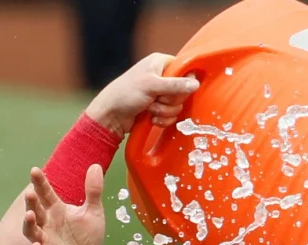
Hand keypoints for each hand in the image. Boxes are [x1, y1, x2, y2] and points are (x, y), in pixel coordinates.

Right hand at [23, 165, 107, 244]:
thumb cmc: (87, 236)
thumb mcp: (93, 212)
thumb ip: (93, 191)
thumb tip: (95, 165)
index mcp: (55, 209)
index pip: (45, 193)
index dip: (40, 182)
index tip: (35, 170)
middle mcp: (45, 223)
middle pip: (35, 210)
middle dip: (31, 202)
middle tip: (30, 193)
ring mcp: (43, 241)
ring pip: (31, 231)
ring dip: (28, 224)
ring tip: (29, 215)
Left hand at [83, 52, 199, 135]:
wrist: (111, 115)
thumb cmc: (126, 93)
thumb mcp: (152, 86)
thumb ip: (176, 85)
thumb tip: (196, 84)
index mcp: (160, 63)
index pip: (184, 69)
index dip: (182, 81)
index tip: (172, 88)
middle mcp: (162, 76)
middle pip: (183, 90)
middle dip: (170, 100)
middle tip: (156, 99)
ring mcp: (160, 93)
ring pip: (178, 105)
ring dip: (164, 111)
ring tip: (149, 108)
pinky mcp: (159, 108)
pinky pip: (172, 115)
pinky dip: (162, 119)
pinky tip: (150, 117)